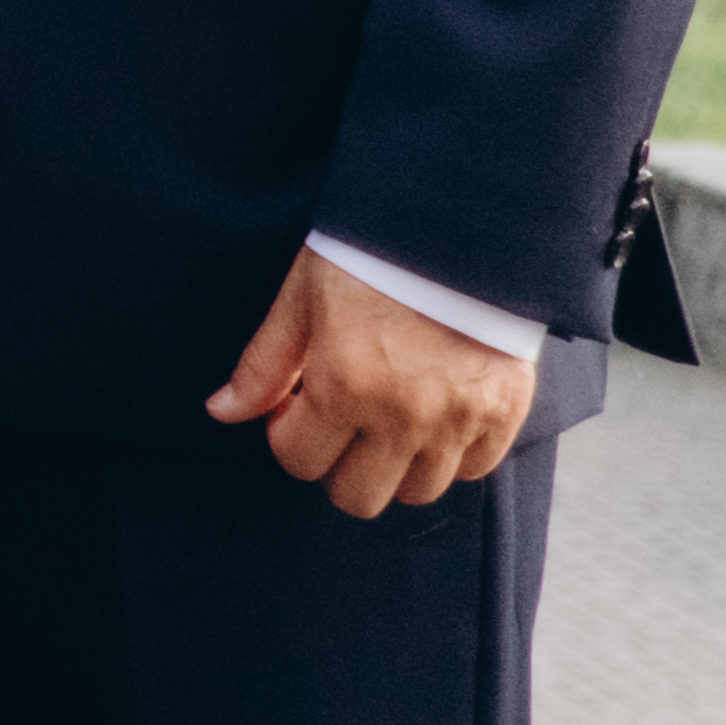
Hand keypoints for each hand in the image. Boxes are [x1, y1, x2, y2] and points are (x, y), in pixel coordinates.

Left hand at [208, 248, 541, 517]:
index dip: (287, 434)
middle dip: (335, 465)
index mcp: (345, 385)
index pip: (299, 461)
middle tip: (338, 420)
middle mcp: (404, 415)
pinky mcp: (504, 414)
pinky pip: (472, 470)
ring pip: (417, 492)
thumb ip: (263, 365)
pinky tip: (431, 415)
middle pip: (357, 497)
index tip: (295, 404)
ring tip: (385, 417)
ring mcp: (459, 420)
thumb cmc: (371, 256)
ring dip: (393, 466)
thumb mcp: (302, 299)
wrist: (460, 227)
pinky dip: (449, 455)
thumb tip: (221, 412)